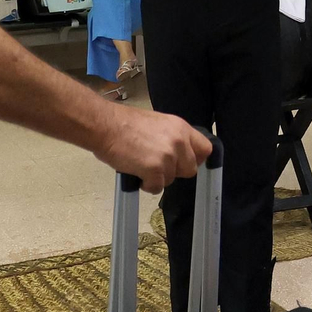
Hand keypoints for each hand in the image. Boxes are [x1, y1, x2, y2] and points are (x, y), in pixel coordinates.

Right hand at [93, 105, 210, 193]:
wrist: (106, 125)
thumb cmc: (125, 123)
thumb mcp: (158, 123)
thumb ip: (172, 137)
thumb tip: (179, 154)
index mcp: (181, 127)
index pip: (205, 149)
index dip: (195, 159)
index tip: (184, 163)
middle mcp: (179, 141)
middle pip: (190, 169)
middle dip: (174, 171)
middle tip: (157, 166)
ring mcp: (168, 156)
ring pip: (172, 179)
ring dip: (158, 178)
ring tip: (141, 166)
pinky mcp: (155, 170)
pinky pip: (157, 187)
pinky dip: (147, 185)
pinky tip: (137, 173)